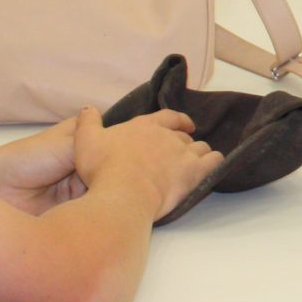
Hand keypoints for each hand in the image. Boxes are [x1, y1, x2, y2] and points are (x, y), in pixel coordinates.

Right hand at [70, 106, 218, 223]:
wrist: (123, 192)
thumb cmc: (103, 168)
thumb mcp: (86, 141)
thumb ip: (88, 122)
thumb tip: (88, 109)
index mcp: (145, 126)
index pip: (168, 117)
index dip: (178, 119)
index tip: (186, 124)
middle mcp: (167, 137)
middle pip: (183, 136)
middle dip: (185, 141)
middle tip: (183, 150)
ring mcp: (183, 154)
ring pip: (200, 148)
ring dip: (200, 152)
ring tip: (197, 160)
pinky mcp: (194, 172)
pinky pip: (213, 162)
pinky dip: (215, 162)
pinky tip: (215, 165)